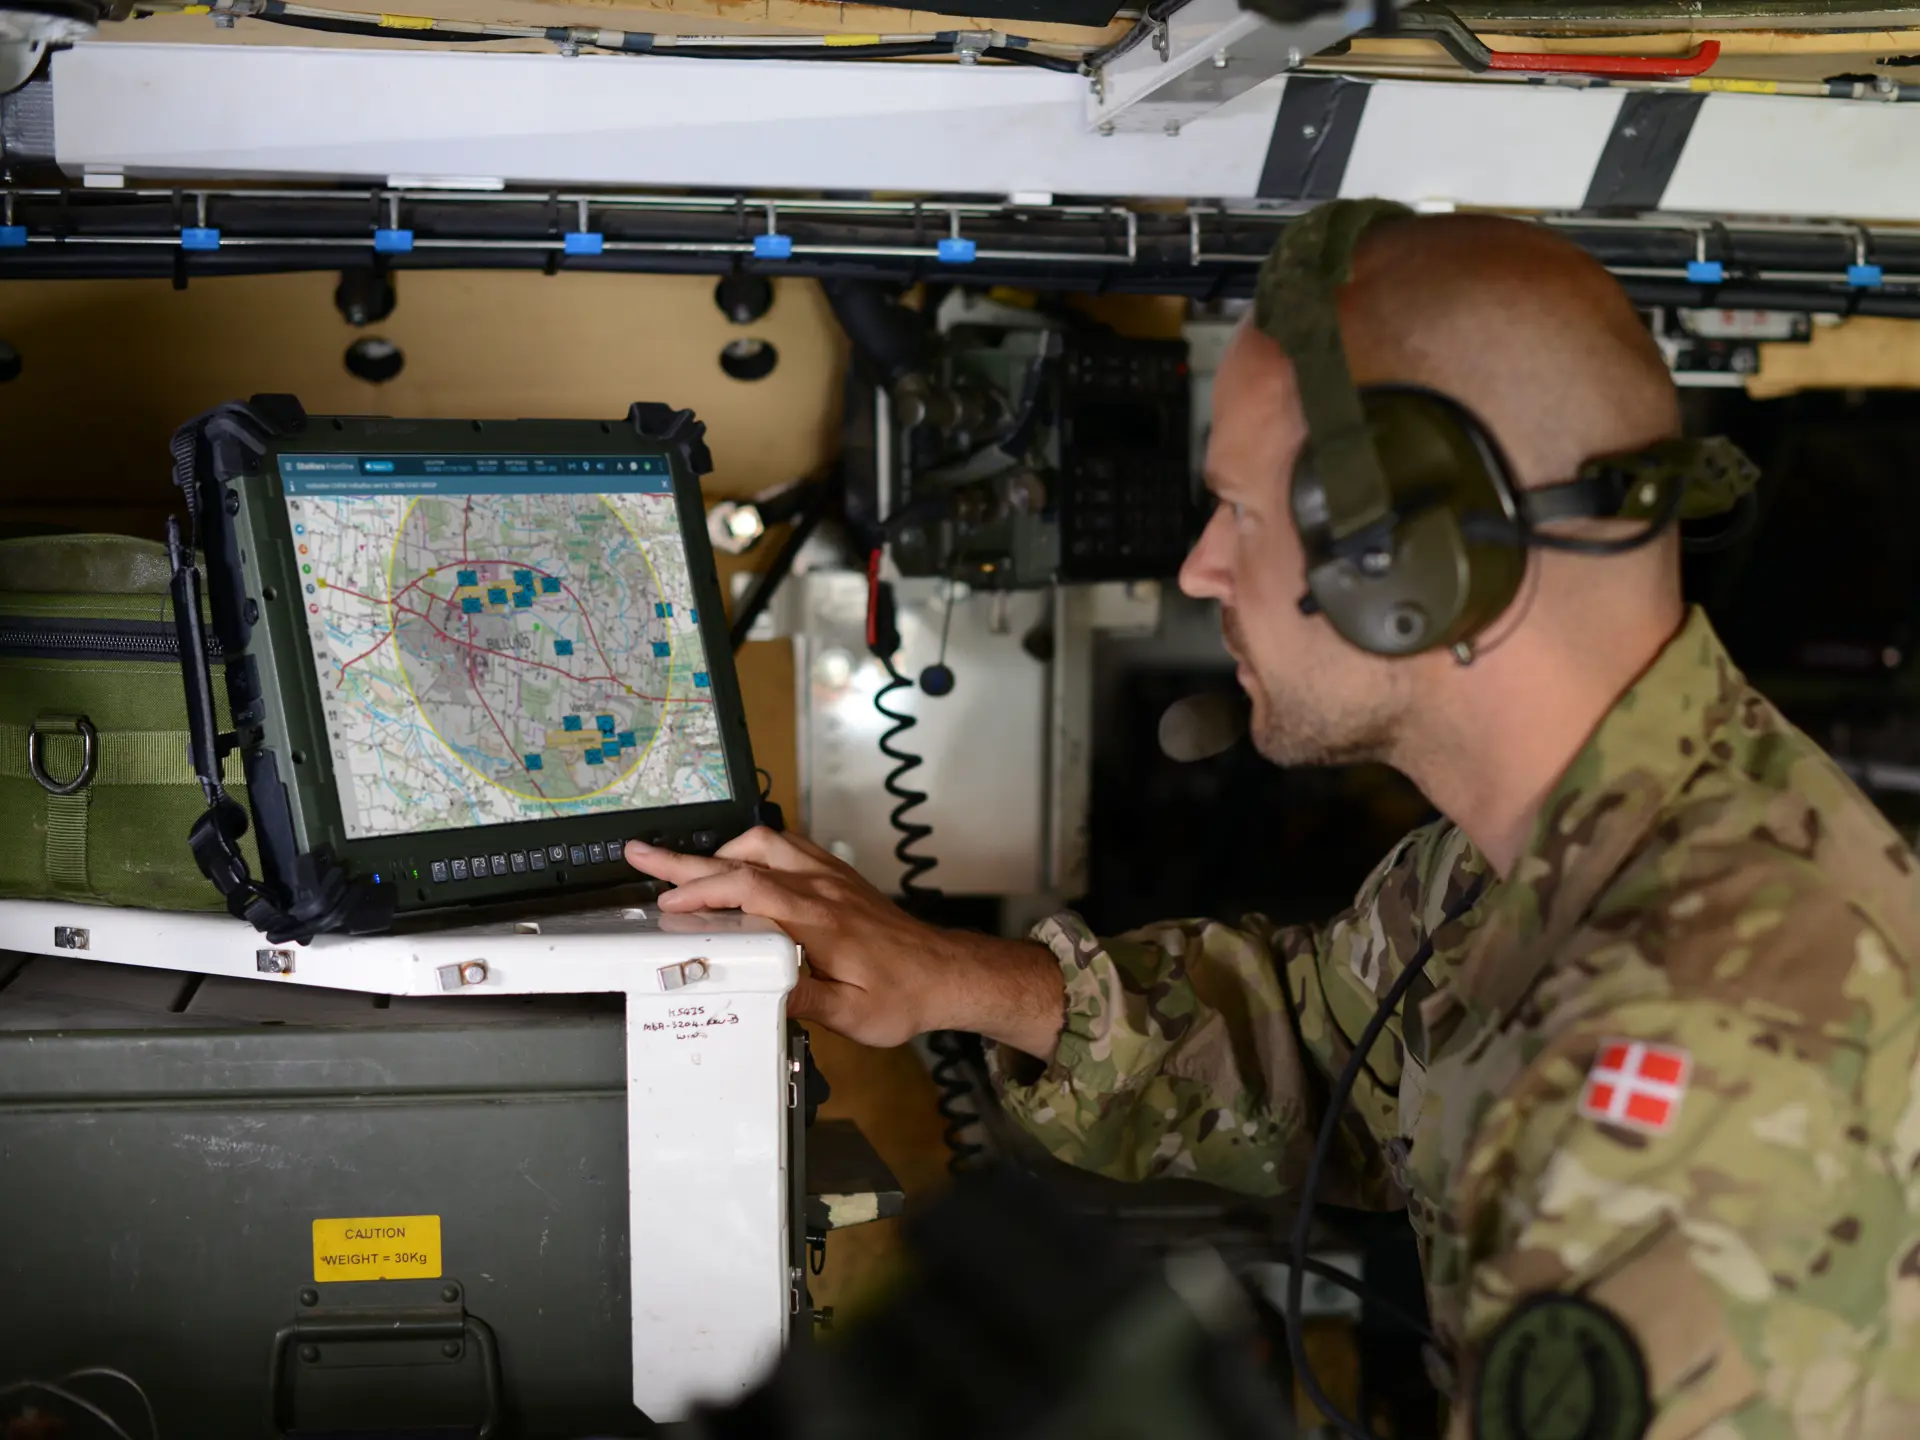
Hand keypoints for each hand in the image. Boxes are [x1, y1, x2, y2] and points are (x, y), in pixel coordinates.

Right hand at [623, 828, 1064, 1056]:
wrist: (945, 972)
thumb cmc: (901, 995)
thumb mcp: (852, 1014)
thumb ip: (804, 1000)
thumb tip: (755, 989)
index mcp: (818, 920)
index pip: (749, 890)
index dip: (703, 892)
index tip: (668, 905)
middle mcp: (821, 888)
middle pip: (743, 859)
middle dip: (686, 861)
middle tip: (642, 856)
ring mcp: (829, 877)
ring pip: (763, 844)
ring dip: (719, 853)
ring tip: (682, 869)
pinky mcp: (837, 877)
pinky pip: (786, 847)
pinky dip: (751, 851)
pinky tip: (738, 864)